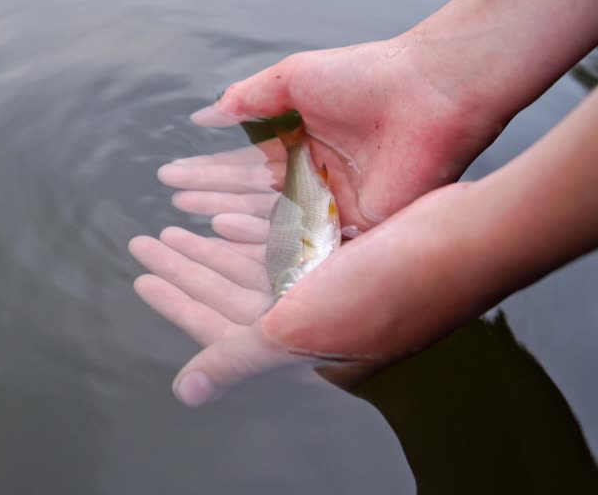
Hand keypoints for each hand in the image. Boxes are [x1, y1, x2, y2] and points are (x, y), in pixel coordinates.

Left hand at [130, 181, 489, 405]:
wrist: (467, 239)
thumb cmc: (386, 289)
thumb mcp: (300, 329)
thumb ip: (238, 357)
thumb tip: (186, 392)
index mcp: (305, 352)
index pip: (222, 328)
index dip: (177, 300)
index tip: (140, 276)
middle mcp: (317, 323)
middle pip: (232, 293)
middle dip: (186, 268)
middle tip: (143, 243)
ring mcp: (335, 287)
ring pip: (254, 267)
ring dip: (212, 248)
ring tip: (173, 226)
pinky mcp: (350, 252)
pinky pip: (285, 244)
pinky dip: (252, 231)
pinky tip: (224, 214)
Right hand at [165, 36, 504, 229]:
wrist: (431, 89)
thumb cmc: (366, 75)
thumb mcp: (293, 78)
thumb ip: (247, 100)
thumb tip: (202, 116)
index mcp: (303, 145)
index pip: (244, 167)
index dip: (207, 173)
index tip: (170, 179)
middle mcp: (318, 180)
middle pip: (253, 200)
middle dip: (211, 203)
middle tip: (174, 209)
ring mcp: (339, 206)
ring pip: (276, 225)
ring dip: (234, 226)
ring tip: (196, 227)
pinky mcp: (362, 228)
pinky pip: (312, 243)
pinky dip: (275, 243)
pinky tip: (235, 239)